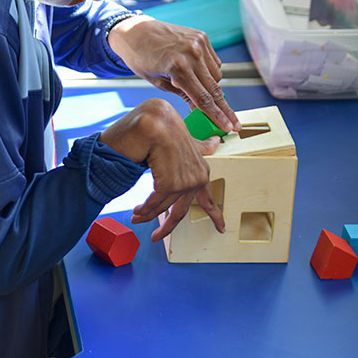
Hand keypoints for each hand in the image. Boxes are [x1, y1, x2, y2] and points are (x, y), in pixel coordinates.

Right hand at [99, 99, 225, 242]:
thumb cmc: (166, 127)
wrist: (155, 119)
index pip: (208, 197)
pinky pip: (155, 203)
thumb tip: (215, 143)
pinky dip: (144, 208)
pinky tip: (137, 210)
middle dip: (167, 227)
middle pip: (181, 211)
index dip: (215, 214)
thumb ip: (198, 147)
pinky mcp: (171, 183)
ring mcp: (185, 181)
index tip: (221, 228)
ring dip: (146, 213)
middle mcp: (197, 178)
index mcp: (201, 171)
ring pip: (162, 207)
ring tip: (136, 215)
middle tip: (155, 238)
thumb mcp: (184, 141)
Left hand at [107, 15, 240, 132]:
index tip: (228, 127)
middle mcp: (192, 54)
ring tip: (203, 92)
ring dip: (214, 87)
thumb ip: (183, 94)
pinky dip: (210, 71)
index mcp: (178, 68)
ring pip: (217, 75)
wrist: (135, 31)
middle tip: (235, 123)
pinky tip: (200, 75)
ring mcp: (199, 43)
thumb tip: (202, 110)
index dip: (217, 116)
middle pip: (214, 88)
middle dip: (224, 108)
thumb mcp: (158, 83)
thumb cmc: (141, 59)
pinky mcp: (202, 36)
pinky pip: (214, 61)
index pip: (203, 98)